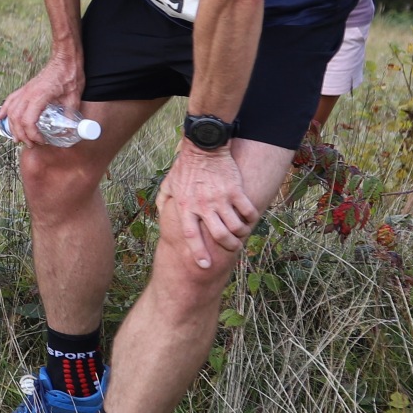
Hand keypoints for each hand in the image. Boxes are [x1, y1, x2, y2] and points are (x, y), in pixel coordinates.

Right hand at [0, 55, 83, 146]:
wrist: (65, 59)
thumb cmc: (70, 76)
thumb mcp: (74, 98)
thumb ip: (70, 116)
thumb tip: (70, 132)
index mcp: (39, 96)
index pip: (28, 120)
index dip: (33, 134)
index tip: (42, 140)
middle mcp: (28, 94)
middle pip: (17, 119)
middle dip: (22, 135)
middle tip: (31, 144)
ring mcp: (24, 90)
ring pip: (11, 111)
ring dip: (13, 126)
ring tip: (19, 137)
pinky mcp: (24, 88)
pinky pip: (10, 100)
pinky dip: (4, 110)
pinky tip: (0, 117)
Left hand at [161, 141, 259, 269]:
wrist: (203, 146)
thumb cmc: (185, 166)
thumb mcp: (169, 183)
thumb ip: (164, 199)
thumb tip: (161, 213)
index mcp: (186, 206)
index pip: (191, 235)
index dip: (198, 252)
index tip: (205, 265)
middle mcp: (203, 205)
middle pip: (218, 235)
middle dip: (228, 246)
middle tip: (233, 248)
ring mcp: (220, 198)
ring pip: (235, 226)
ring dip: (241, 234)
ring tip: (242, 234)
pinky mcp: (234, 190)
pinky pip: (247, 211)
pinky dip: (251, 219)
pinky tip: (250, 219)